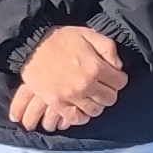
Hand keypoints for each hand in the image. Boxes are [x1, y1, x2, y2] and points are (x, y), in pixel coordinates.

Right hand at [9, 24, 126, 131]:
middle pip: (109, 98)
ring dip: (97, 105)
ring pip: (95, 111)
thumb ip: (108, 48)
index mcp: (95, 67)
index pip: (120, 82)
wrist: (31, 44)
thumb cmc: (60, 38)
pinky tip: (81, 109)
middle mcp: (85, 84)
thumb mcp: (88, 34)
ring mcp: (71, 96)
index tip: (113, 76)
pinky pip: (75, 118)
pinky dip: (81, 117)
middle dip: (109, 92)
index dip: (118, 78)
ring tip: (92, 97)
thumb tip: (118, 66)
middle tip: (102, 87)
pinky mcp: (56, 103)